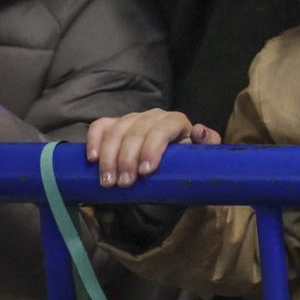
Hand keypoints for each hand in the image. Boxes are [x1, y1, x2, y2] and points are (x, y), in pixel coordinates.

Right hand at [85, 109, 217, 187]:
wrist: (169, 165)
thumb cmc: (185, 160)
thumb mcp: (200, 155)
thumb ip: (207, 143)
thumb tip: (199, 130)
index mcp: (176, 121)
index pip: (163, 129)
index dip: (152, 148)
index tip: (145, 172)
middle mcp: (153, 116)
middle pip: (136, 132)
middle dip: (127, 159)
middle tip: (124, 183)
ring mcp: (132, 119)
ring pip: (117, 131)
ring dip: (109, 157)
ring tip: (108, 182)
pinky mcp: (114, 125)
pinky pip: (100, 126)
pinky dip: (94, 140)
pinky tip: (92, 158)